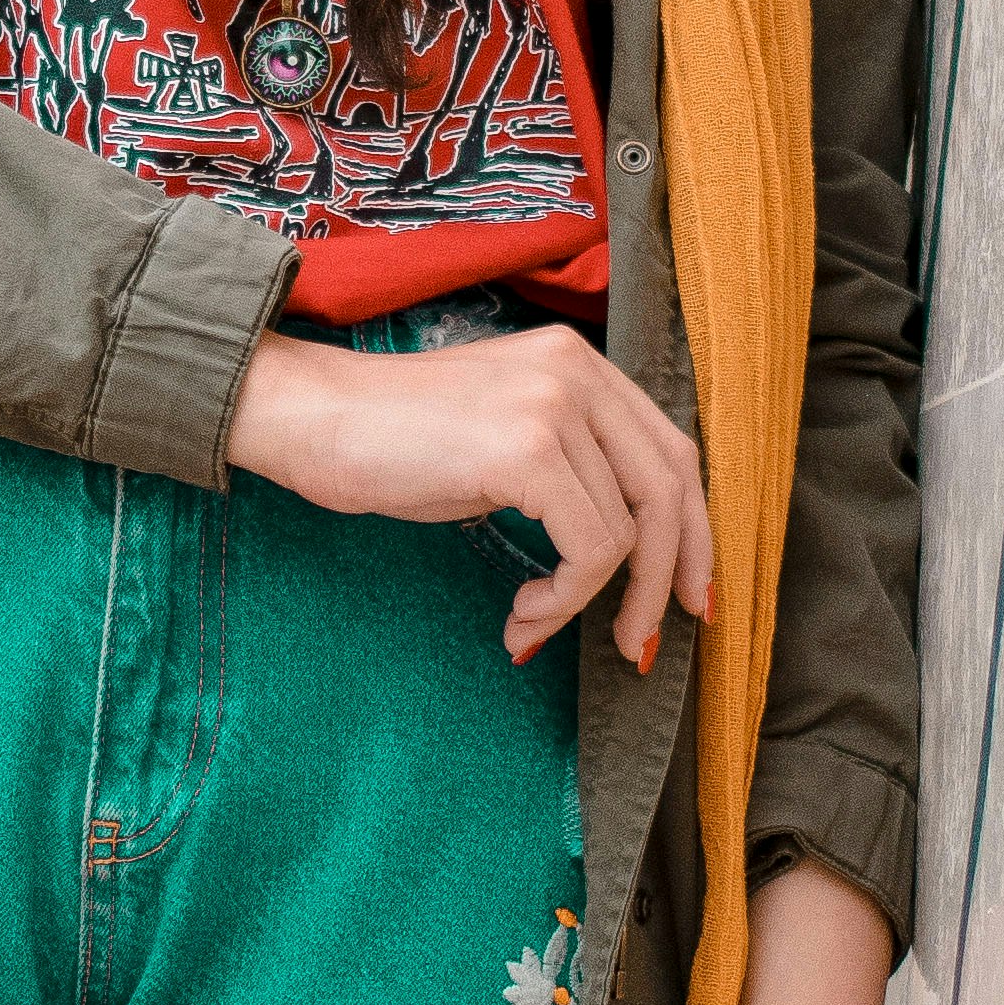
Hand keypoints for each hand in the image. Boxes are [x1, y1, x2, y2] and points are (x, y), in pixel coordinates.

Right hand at [223, 322, 712, 668]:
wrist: (311, 418)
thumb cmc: (391, 441)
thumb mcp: (501, 439)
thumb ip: (568, 464)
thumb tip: (627, 547)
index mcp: (577, 362)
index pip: (670, 450)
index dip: (692, 531)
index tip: (688, 594)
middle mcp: (577, 371)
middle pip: (669, 488)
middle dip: (668, 578)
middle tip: (642, 642)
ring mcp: (555, 405)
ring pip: (629, 532)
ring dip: (589, 603)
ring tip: (533, 625)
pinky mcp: (528, 450)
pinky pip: (589, 550)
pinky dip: (563, 600)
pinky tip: (520, 615)